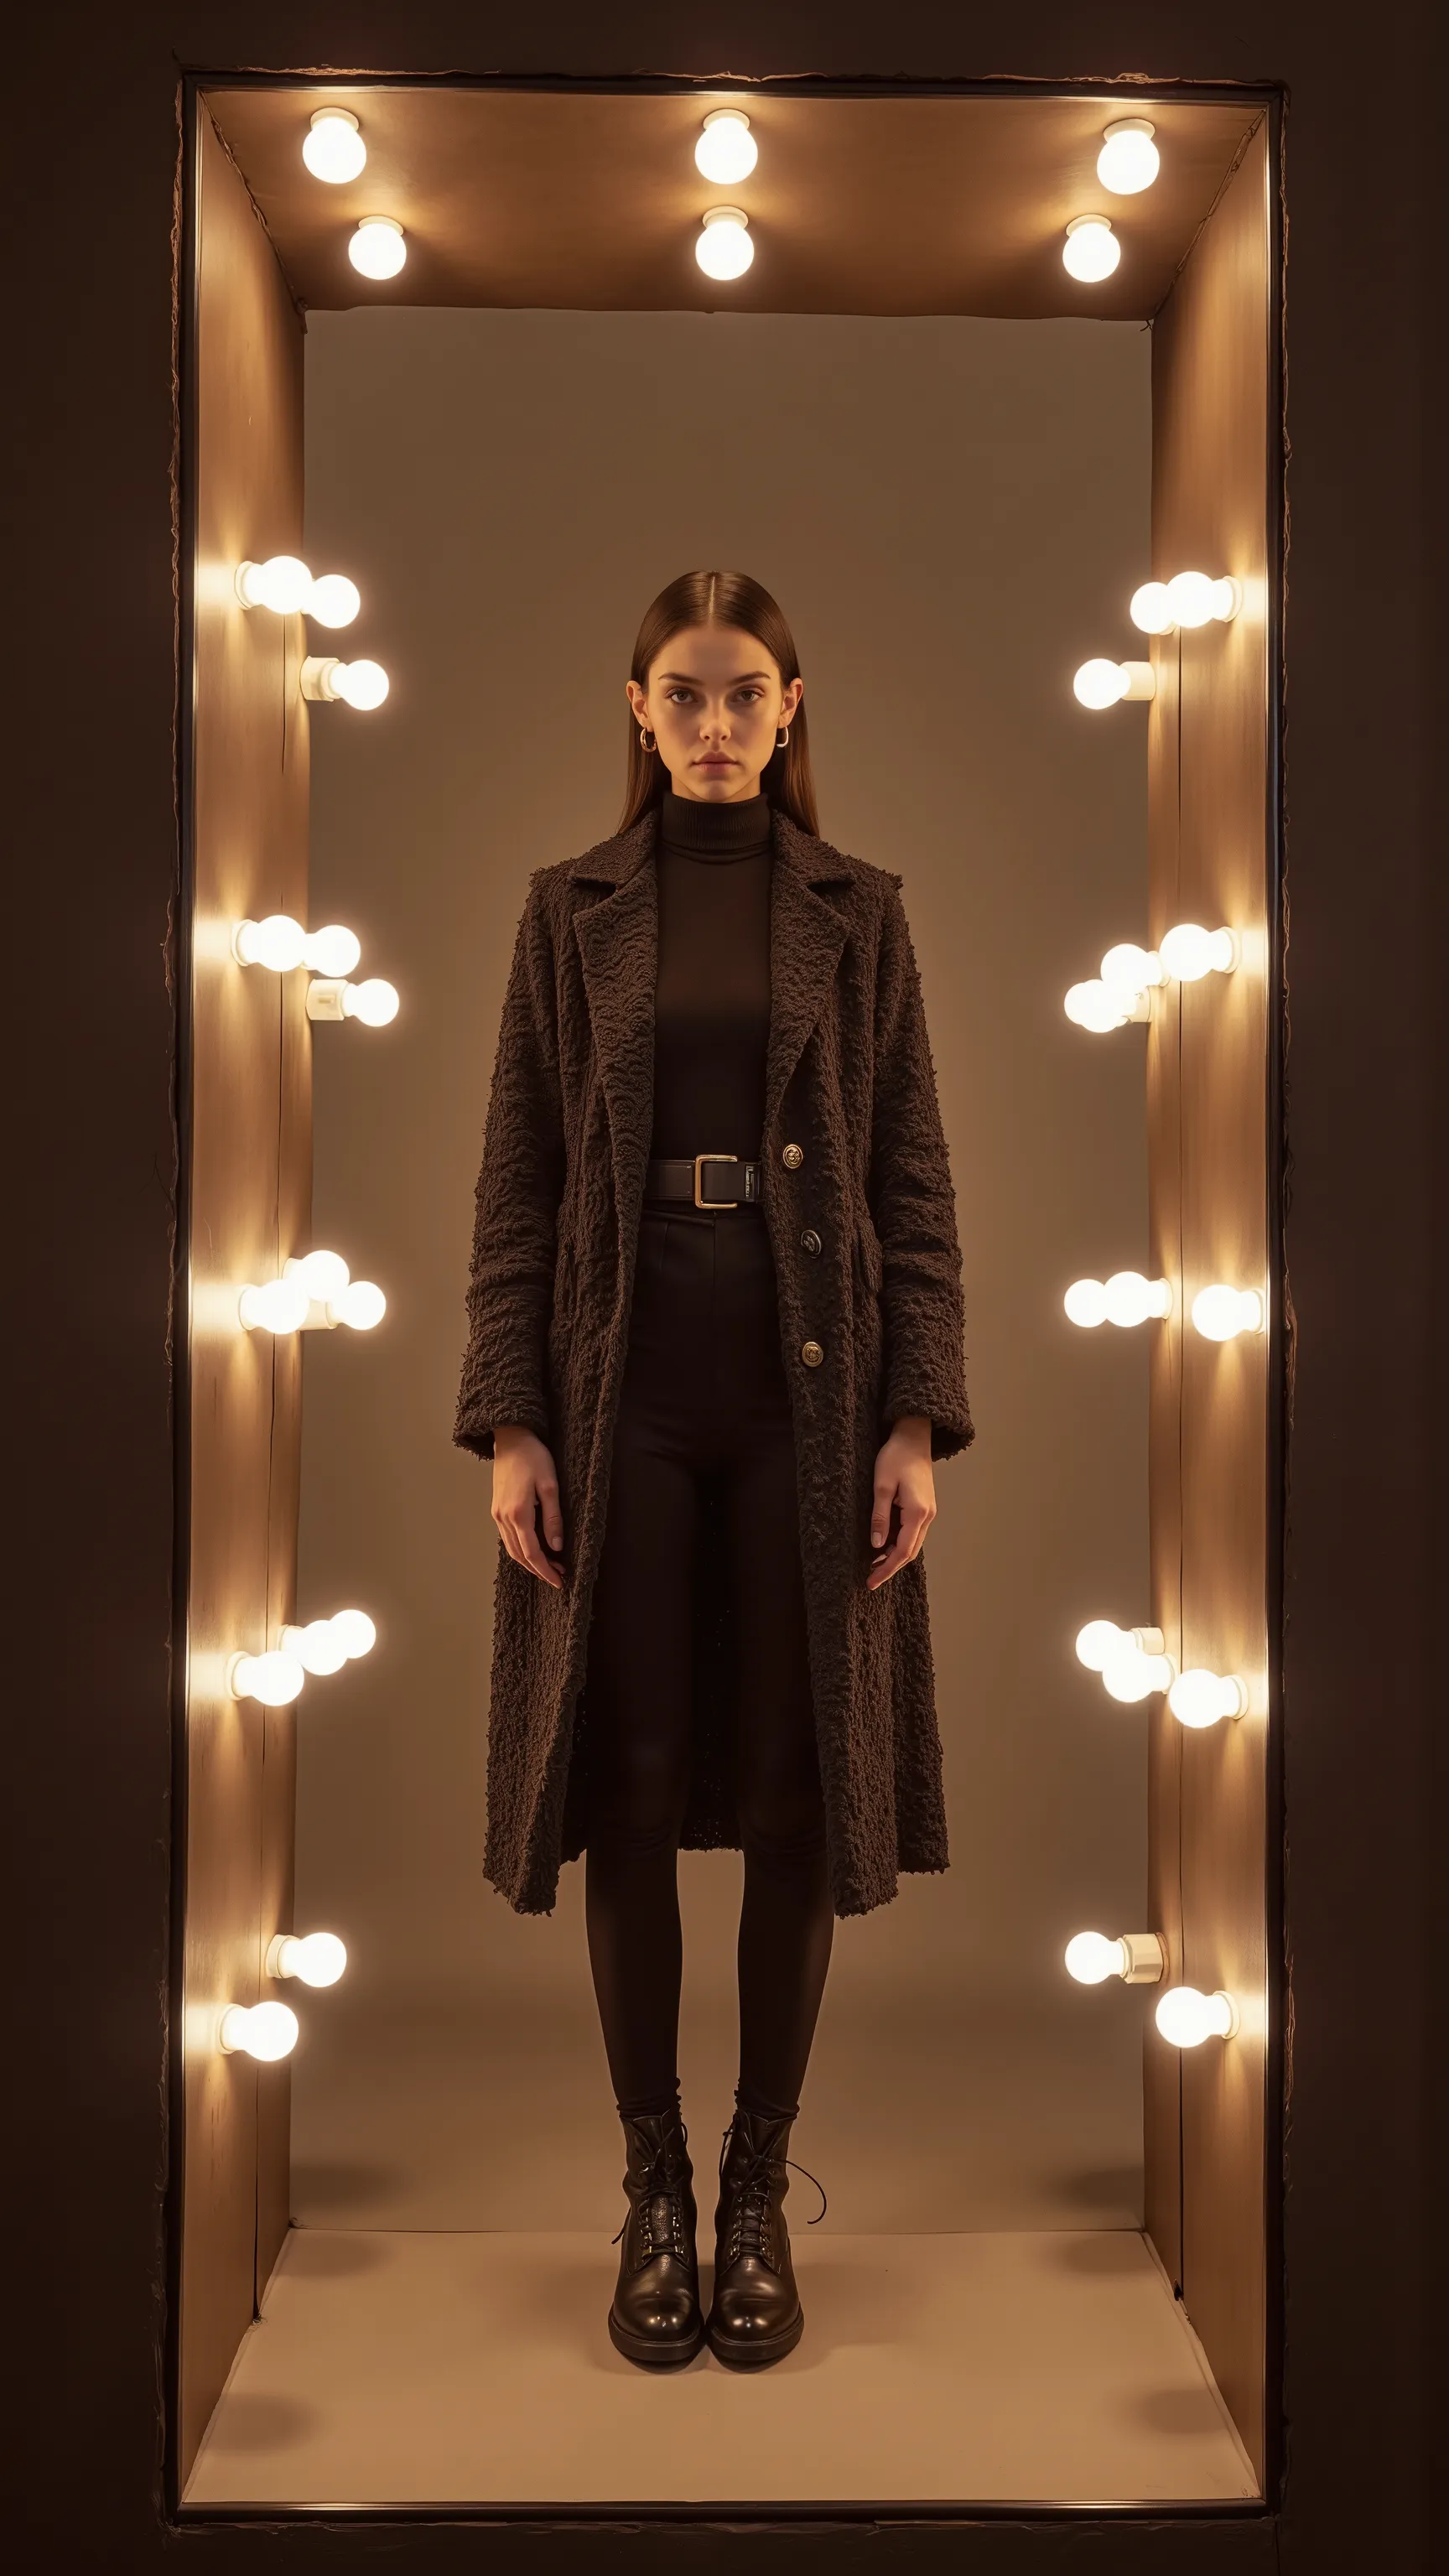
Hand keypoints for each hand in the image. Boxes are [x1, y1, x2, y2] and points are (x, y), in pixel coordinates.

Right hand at [491, 1426, 565, 1588]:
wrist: (511, 1439)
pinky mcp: (496, 1510)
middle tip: (559, 1577)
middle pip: (520, 1556)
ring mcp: (497, 1515)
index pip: (532, 1553)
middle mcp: (503, 1518)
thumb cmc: (534, 1457)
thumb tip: (557, 1547)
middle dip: (539, 1570)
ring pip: (512, 1549)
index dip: (546, 1571)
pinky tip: (534, 1550)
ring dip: (530, 1562)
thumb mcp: (550, 1486)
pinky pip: (507, 1538)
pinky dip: (520, 1550)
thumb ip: (553, 1518)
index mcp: (518, 1514)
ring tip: (550, 1566)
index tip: (560, 1581)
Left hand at [866, 1414, 935, 1589]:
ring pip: (912, 1543)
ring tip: (872, 1564)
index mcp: (917, 1513)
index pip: (902, 1551)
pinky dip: (899, 1543)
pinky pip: (912, 1532)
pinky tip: (884, 1545)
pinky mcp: (924, 1507)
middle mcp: (927, 1516)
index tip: (871, 1581)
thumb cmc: (896, 1456)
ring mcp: (928, 1512)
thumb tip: (876, 1545)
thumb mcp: (882, 1486)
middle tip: (870, 1579)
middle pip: (910, 1552)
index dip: (887, 1569)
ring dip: (894, 1555)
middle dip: (890, 1567)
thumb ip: (880, 1517)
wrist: (914, 1437)